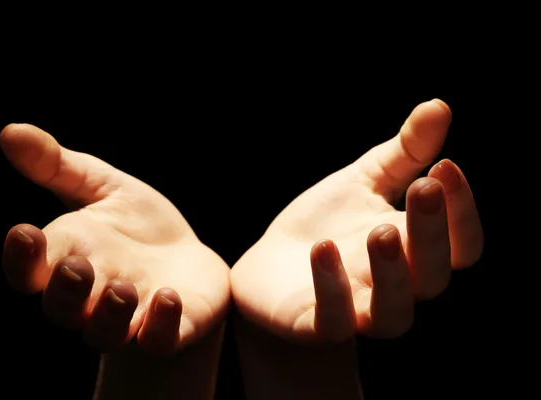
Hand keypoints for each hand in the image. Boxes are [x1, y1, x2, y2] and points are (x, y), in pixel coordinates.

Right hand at [0, 124, 229, 354]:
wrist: (188, 259)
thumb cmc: (139, 224)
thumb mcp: (104, 187)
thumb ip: (59, 167)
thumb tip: (10, 131)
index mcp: (69, 258)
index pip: (31, 269)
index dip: (22, 257)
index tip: (24, 232)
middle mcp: (91, 296)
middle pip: (61, 308)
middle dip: (65, 290)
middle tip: (76, 266)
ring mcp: (131, 318)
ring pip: (103, 332)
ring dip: (108, 313)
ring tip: (123, 288)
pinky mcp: (170, 329)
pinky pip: (159, 340)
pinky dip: (161, 325)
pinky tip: (168, 297)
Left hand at [230, 99, 482, 342]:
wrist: (269, 265)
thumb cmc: (324, 223)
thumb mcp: (362, 182)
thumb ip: (404, 153)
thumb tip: (439, 105)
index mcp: (412, 250)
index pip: (458, 242)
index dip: (460, 210)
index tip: (444, 166)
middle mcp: (394, 287)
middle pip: (432, 276)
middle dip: (432, 234)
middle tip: (423, 188)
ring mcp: (357, 312)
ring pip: (394, 312)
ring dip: (393, 273)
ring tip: (381, 230)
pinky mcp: (315, 326)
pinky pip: (333, 321)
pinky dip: (332, 288)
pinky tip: (323, 249)